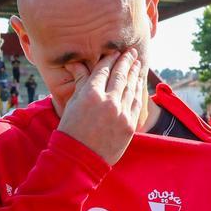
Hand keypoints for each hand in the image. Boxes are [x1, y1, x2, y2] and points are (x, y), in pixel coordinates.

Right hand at [57, 48, 145, 165]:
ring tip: (137, 63)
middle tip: (131, 52)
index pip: (104, 70)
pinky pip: (136, 103)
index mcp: (91, 94)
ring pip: (131, 87)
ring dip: (135, 73)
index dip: (111, 58)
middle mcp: (108, 101)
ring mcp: (121, 114)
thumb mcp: (72, 104)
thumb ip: (80, 82)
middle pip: (120, 75)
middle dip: (127, 61)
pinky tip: (139, 82)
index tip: (116, 52)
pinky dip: (138, 90)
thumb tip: (76, 63)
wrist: (79, 159)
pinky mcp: (129, 125)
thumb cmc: (71, 130)